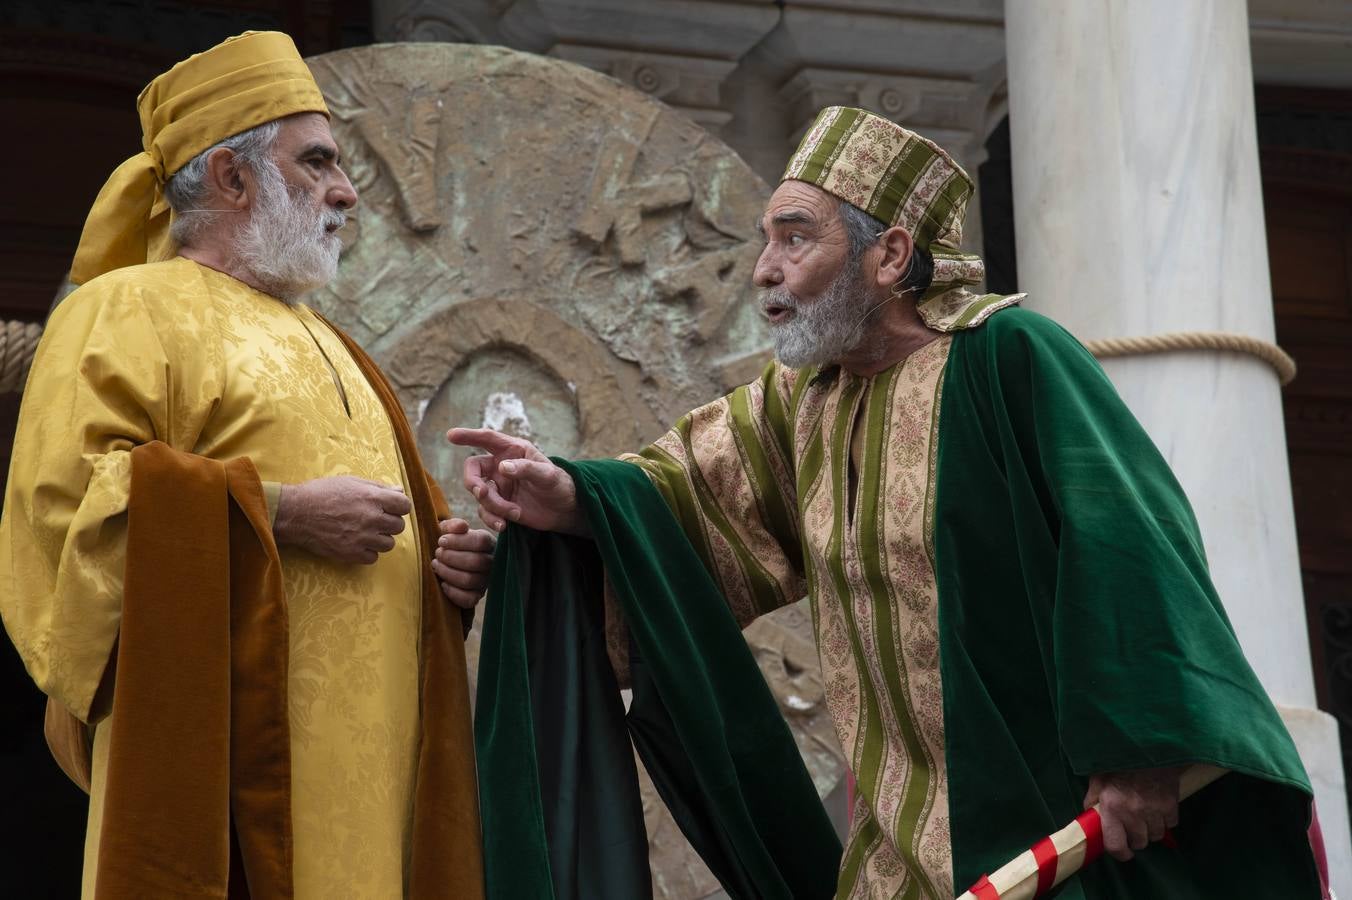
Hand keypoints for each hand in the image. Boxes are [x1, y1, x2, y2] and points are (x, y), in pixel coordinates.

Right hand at [273, 475, 410, 564]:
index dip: (399, 506)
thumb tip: (400, 491)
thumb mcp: (351, 482)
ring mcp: (362, 537)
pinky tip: (357, 543)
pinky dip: (367, 552)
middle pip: (399, 526)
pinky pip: (373, 558)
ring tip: (365, 532)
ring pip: (388, 544)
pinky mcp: (351, 553)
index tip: (391, 507)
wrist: (297, 513)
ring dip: (380, 538)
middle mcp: (371, 518)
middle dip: (389, 522)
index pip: (405, 505)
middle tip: (375, 520)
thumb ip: (378, 487)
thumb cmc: (322, 493)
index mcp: (372, 497)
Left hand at [432, 518, 494, 608]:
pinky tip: (443, 583)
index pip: (480, 542)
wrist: (450, 559)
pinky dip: (452, 592)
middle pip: (475, 562)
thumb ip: (453, 525)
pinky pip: (468, 599)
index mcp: (488, 543)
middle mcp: (491, 562)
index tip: (442, 541)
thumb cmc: (451, 543)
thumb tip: (461, 527)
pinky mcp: (477, 596)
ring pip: (469, 580)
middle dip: (450, 557)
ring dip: (447, 572)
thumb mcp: (451, 530)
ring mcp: (485, 581)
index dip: (458, 541)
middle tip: (437, 553)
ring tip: (436, 565)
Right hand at [446, 427, 588, 535]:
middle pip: (473, 470)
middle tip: (481, 493)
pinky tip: (505, 525)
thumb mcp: (548, 475)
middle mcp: (501, 466)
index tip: (450, 435)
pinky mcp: (499, 506)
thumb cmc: (560, 484)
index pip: (487, 439)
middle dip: (473, 482)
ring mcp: (499, 487)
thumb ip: (526, 468)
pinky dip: (492, 519)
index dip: (468, 436)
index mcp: (513, 451)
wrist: (565, 510)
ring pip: (479, 495)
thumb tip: (503, 467)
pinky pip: (485, 512)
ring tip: (513, 514)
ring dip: (492, 506)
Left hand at [1085, 766, 1182, 861]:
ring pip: (1156, 835)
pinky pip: (1170, 824)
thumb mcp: (1098, 777)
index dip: (1119, 852)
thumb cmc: (1119, 761)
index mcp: (1111, 807)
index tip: (1123, 851)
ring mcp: (1154, 810)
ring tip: (1146, 815)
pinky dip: (1165, 819)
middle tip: (1133, 826)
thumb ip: (1092, 798)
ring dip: (1151, 829)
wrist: (1148, 745)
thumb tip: (1089, 815)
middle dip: (1136, 838)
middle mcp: (1133, 812)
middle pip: (1140, 842)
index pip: (1116, 845)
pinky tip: (1158, 808)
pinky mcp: (1171, 805)